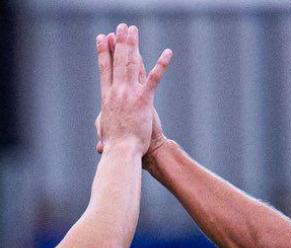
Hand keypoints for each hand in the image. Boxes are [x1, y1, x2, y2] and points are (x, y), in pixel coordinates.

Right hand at [94, 23, 171, 156]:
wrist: (123, 152)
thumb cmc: (115, 145)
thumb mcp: (105, 131)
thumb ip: (103, 127)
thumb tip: (99, 140)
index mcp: (107, 96)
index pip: (105, 69)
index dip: (104, 52)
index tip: (103, 38)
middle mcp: (116, 91)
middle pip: (118, 61)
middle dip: (120, 43)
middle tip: (122, 28)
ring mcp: (129, 94)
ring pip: (131, 64)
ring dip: (133, 45)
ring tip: (133, 30)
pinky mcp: (144, 100)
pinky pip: (154, 78)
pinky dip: (161, 65)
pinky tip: (167, 53)